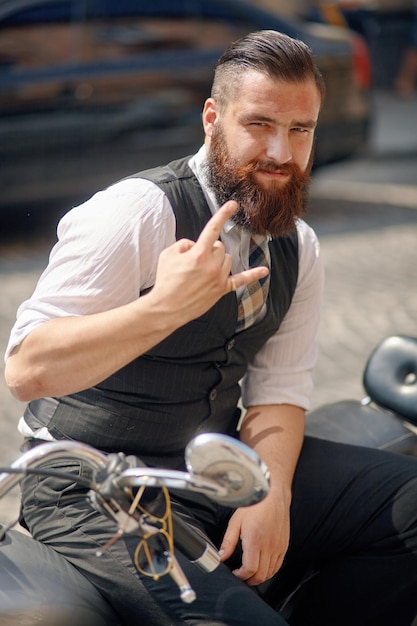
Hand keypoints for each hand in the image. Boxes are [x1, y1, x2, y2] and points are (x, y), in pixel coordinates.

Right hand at [148, 200, 268, 324]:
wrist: (166, 308)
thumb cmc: (165, 281)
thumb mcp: (168, 254)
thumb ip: (184, 244)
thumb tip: (196, 245)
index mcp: (198, 254)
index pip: (213, 229)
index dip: (223, 214)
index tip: (233, 204)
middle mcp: (212, 266)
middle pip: (220, 247)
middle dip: (210, 249)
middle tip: (195, 261)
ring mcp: (219, 279)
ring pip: (227, 259)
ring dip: (219, 260)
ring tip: (203, 271)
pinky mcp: (221, 290)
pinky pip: (241, 280)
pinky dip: (253, 275)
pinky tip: (264, 271)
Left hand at [219, 489, 290, 585]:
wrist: (273, 494)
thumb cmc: (255, 505)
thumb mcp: (236, 521)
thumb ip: (228, 541)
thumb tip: (221, 556)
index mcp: (255, 540)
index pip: (250, 569)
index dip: (241, 576)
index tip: (235, 573)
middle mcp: (269, 545)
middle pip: (261, 575)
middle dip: (249, 580)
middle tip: (241, 577)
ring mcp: (278, 546)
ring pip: (271, 572)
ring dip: (260, 577)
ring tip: (250, 573)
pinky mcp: (284, 545)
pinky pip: (278, 565)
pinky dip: (270, 570)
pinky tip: (262, 566)